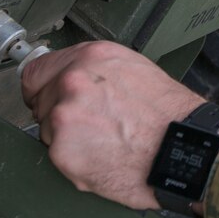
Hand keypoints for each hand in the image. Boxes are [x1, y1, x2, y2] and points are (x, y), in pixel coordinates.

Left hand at [21, 40, 205, 210]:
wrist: (181, 149)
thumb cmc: (167, 115)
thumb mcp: (135, 70)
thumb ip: (97, 70)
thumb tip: (74, 76)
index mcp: (91, 57)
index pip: (37, 70)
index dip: (42, 87)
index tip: (46, 96)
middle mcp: (73, 81)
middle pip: (41, 102)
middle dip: (60, 114)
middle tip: (93, 124)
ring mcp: (64, 116)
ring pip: (48, 130)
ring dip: (68, 138)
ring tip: (104, 140)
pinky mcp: (62, 150)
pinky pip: (57, 156)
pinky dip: (75, 160)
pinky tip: (103, 155)